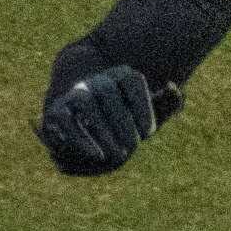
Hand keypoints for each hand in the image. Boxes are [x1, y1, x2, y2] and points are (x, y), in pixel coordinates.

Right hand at [36, 65, 178, 175]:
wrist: (92, 128)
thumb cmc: (129, 122)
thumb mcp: (151, 114)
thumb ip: (167, 103)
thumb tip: (174, 89)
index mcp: (122, 75)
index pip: (131, 81)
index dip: (142, 108)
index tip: (149, 134)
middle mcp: (98, 79)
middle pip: (107, 91)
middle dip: (122, 123)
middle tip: (133, 148)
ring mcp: (76, 93)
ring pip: (85, 102)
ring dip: (101, 128)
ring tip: (116, 154)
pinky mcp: (57, 111)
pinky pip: (66, 120)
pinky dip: (81, 138)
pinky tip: (97, 154)